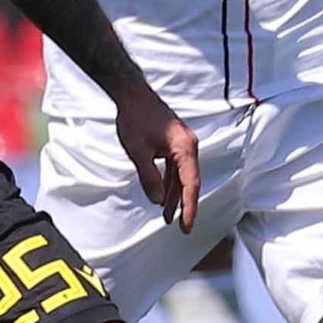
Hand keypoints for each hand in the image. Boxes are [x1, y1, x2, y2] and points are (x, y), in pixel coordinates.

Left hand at [114, 88, 200, 231]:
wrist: (132, 94)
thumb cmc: (135, 119)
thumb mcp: (139, 153)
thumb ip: (149, 178)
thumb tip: (158, 201)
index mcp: (185, 148)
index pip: (190, 184)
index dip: (189, 207)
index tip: (186, 225)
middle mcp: (189, 146)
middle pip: (189, 182)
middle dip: (184, 205)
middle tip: (181, 227)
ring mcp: (182, 143)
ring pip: (181, 175)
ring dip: (174, 195)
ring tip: (167, 216)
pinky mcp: (174, 142)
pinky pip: (175, 167)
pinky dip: (169, 181)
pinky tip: (163, 195)